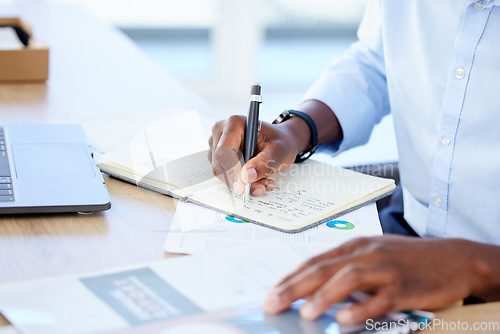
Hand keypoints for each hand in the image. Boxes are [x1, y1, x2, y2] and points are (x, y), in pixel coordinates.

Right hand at [208, 115, 306, 195]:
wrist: (280, 141)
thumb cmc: (279, 142)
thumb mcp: (278, 152)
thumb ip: (263, 163)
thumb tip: (246, 177)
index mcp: (235, 123)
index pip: (224, 151)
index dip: (231, 171)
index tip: (242, 188)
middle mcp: (221, 131)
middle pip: (220, 164)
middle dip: (240, 180)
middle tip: (262, 187)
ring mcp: (217, 144)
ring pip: (222, 172)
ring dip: (243, 182)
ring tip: (264, 180)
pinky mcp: (218, 156)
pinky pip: (225, 175)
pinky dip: (241, 182)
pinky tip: (257, 179)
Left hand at [263, 236, 496, 323]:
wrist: (453, 257)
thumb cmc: (408, 258)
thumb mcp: (373, 255)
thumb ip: (346, 268)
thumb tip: (314, 290)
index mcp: (355, 246)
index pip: (315, 261)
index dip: (290, 277)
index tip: (271, 293)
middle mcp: (367, 253)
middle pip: (324, 269)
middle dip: (294, 287)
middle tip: (273, 304)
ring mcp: (387, 269)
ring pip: (349, 279)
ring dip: (324, 296)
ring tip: (305, 314)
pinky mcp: (407, 286)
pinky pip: (382, 298)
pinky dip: (362, 308)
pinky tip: (346, 319)